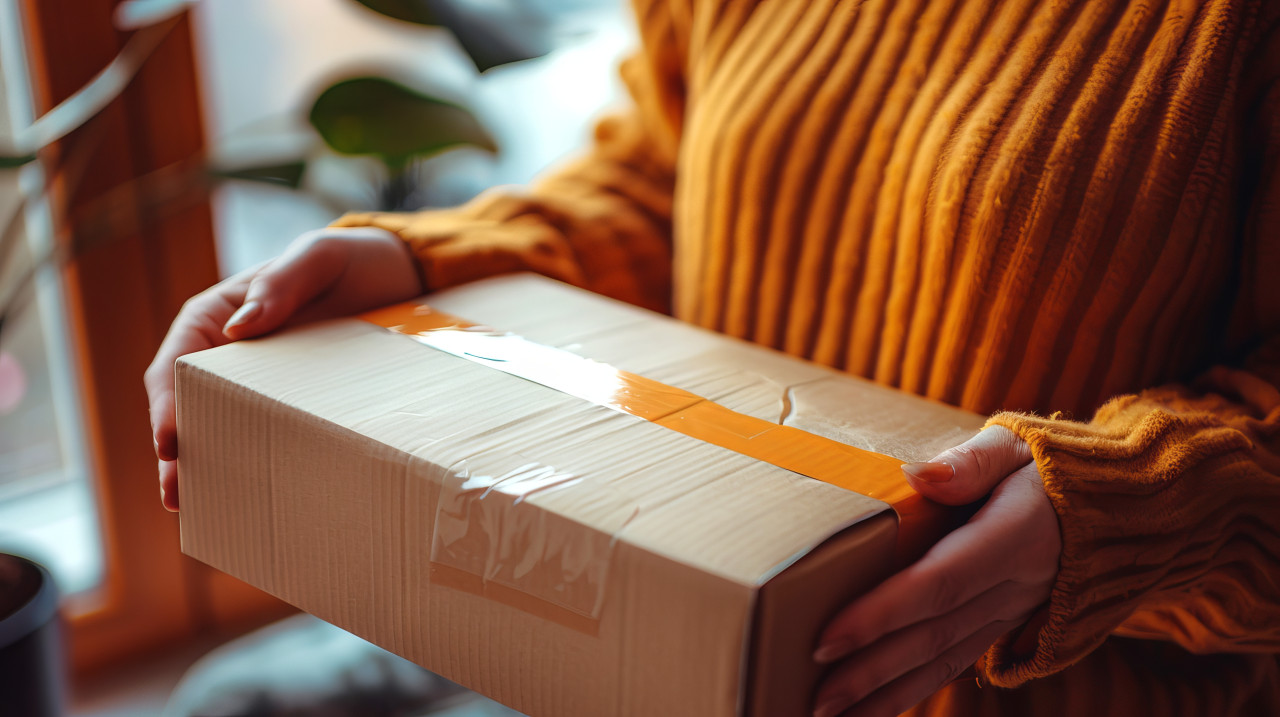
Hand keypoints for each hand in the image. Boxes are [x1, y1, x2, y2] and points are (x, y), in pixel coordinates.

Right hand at [143, 227, 422, 511]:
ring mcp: (260, 384)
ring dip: (207, 468)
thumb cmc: (355, 260)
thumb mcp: (320, 257)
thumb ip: (282, 283)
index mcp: (221, 315)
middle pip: (188, 407)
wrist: (406, 278)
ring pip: (219, 428)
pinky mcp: (294, 404)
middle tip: (176, 495)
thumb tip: (238, 327)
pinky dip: (251, 464)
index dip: (167, 403)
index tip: (169, 440)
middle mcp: (230, 355)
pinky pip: (264, 434)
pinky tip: (250, 497)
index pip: (177, 362)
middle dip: (178, 451)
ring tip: (200, 510)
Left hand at [811, 426, 1060, 716]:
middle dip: (870, 670)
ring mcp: (1010, 614)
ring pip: (942, 661)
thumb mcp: (1016, 445)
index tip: (829, 636)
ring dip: (884, 694)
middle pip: (933, 636)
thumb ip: (970, 461)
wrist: (1117, 507)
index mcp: (1013, 539)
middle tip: (815, 695)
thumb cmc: (1049, 467)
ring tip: (829, 713)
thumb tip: (917, 474)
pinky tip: (871, 708)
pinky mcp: (1004, 626)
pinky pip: (955, 663)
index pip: (939, 584)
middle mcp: (1014, 588)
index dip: (883, 614)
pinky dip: (913, 690)